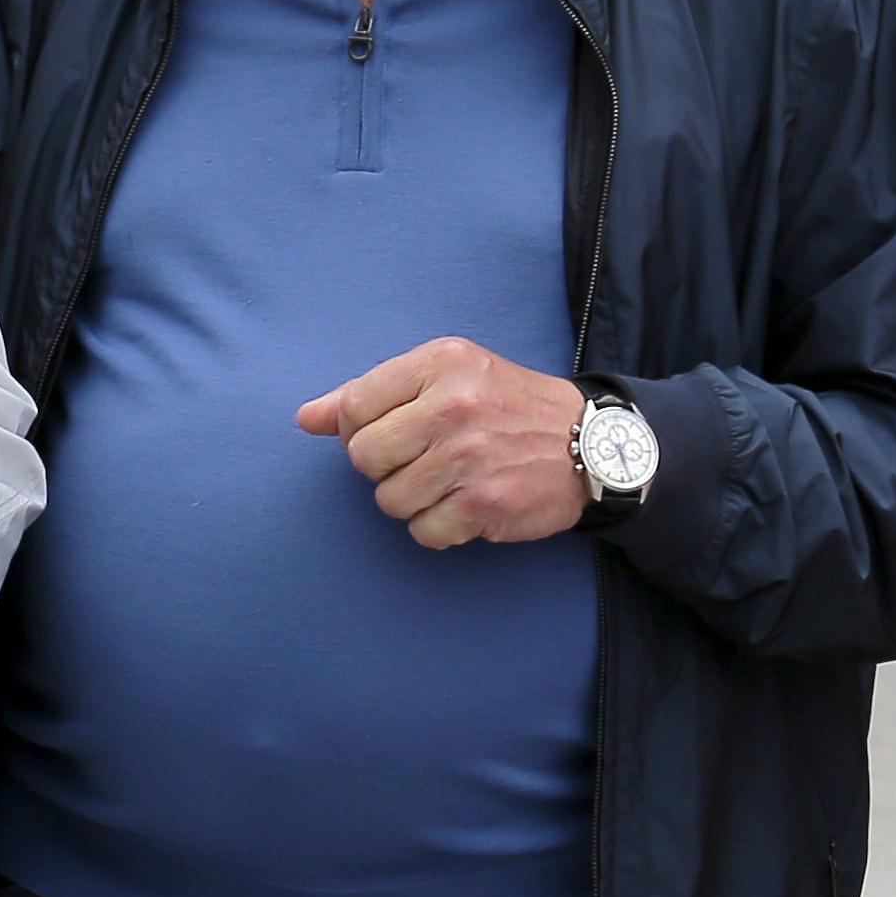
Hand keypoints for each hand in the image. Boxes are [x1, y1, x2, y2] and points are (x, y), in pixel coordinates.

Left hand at [295, 337, 589, 548]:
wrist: (590, 444)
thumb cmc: (506, 406)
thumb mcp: (445, 375)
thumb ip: (370, 393)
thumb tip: (305, 419)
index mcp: (440, 364)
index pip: (354, 406)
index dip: (358, 429)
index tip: (389, 434)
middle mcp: (452, 407)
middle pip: (364, 457)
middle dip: (385, 466)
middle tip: (421, 459)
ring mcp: (468, 459)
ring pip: (389, 499)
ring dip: (412, 499)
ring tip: (448, 481)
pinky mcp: (484, 505)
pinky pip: (422, 532)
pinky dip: (438, 527)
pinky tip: (465, 505)